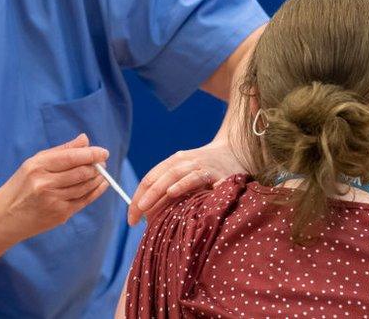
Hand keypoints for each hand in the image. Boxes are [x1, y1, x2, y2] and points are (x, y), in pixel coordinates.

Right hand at [0, 134, 108, 239]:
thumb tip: (85, 139)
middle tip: (102, 162)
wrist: (4, 217)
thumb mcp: (34, 163)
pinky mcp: (59, 215)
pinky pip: (84, 201)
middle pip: (81, 172)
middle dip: (96, 166)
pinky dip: (96, 191)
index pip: (71, 157)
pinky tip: (102, 184)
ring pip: (84, 187)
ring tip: (101, 172)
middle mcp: (44, 184)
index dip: (91, 154)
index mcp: (37, 167)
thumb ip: (61, 151)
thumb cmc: (20, 186)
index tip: (103, 152)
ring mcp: (53, 201)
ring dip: (98, 178)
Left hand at [127, 140, 245, 225]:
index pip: (149, 179)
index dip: (137, 197)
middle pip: (157, 177)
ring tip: (144, 206)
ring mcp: (200, 164)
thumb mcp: (188, 179)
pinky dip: (183, 183)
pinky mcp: (216, 172)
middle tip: (133, 216)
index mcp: (174, 162)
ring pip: (174, 174)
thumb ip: (172, 193)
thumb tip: (150, 217)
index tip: (130, 218)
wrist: (237, 151)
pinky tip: (173, 192)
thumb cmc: (210, 170)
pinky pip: (197, 176)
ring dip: (157, 190)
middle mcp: (184, 161)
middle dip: (142, 197)